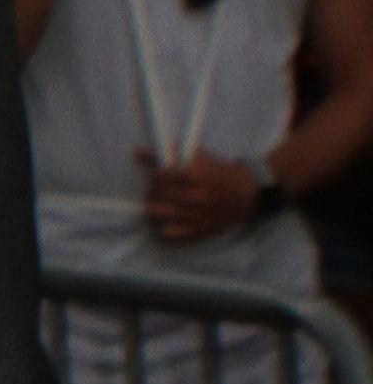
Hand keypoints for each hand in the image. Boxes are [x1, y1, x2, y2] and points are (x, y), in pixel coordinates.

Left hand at [139, 145, 264, 244]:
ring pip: (158, 212)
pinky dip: (164, 224)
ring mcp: (195, 216)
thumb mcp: (198, 156)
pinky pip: (169, 231)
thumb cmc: (218, 172)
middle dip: (152, 188)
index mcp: (196, 176)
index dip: (154, 173)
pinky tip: (168, 217)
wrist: (244, 194)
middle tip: (156, 187)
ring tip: (160, 201)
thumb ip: (169, 152)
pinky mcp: (196, 231)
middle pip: (157, 193)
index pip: (160, 175)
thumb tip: (137, 152)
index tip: (156, 173)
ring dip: (154, 205)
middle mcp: (195, 197)